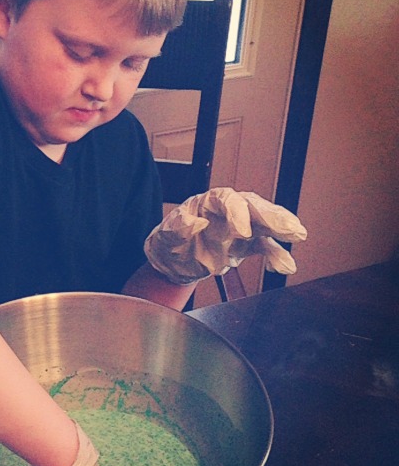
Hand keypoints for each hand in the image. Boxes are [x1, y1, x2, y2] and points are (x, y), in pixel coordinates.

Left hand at [144, 187, 307, 283]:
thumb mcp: (166, 237)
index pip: (226, 199)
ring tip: (298, 236)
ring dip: (282, 229)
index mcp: (207, 203)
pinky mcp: (246, 245)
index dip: (237, 213)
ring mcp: (240, 226)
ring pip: (265, 222)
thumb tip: (193, 221)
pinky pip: (265, 246)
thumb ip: (178, 228)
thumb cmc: (170, 243)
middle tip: (289, 228)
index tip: (243, 232)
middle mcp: (227, 211)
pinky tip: (284, 266)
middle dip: (272, 216)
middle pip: (253, 207)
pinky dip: (276, 255)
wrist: (174, 262)